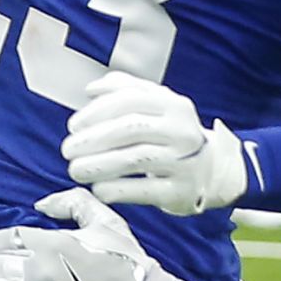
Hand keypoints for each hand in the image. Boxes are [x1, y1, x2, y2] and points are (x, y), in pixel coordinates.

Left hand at [62, 73, 246, 214]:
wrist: (213, 170)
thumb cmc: (172, 135)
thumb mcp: (158, 106)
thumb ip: (125, 90)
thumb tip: (91, 89)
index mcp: (173, 104)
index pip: (130, 100)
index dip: (96, 112)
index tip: (73, 126)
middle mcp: (181, 130)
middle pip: (130, 129)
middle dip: (93, 139)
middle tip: (67, 150)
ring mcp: (184, 161)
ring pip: (135, 159)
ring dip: (98, 165)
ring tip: (75, 170)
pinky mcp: (180, 190)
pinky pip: (144, 190)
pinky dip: (116, 189)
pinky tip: (98, 189)